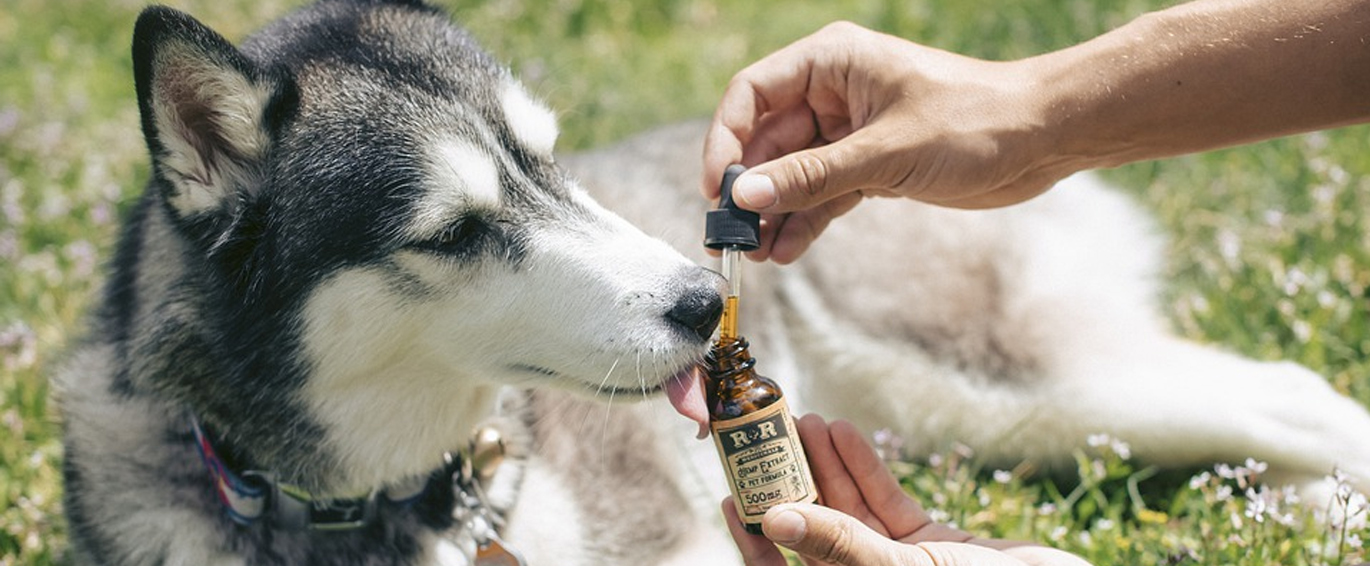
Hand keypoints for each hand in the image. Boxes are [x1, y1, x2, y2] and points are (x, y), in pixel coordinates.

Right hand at [702, 22, 1065, 262]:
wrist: (1043, 138)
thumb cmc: (976, 120)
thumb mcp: (886, 151)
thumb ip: (812, 177)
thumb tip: (745, 198)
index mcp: (832, 62)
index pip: (752, 94)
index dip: (726, 141)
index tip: (717, 190)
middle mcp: (833, 92)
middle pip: (766, 139)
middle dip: (748, 189)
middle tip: (729, 238)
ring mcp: (850, 130)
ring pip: (792, 173)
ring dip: (773, 213)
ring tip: (755, 255)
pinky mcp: (870, 165)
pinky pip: (822, 193)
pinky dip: (805, 221)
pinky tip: (787, 251)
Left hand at [723, 415, 1092, 565]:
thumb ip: (840, 545)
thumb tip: (774, 519)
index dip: (754, 538)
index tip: (731, 495)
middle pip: (815, 531)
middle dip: (792, 483)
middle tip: (767, 438)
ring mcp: (901, 564)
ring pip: (849, 511)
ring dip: (826, 465)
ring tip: (805, 420)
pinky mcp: (933, 544)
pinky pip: (887, 504)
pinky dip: (866, 469)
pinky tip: (844, 434)